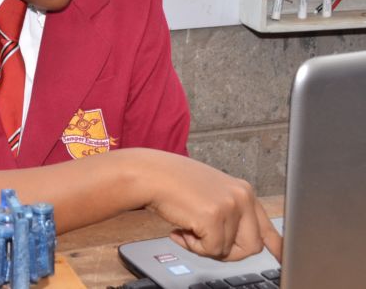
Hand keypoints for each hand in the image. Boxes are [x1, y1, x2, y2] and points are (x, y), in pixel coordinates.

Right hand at [136, 149, 282, 261]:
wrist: (150, 174)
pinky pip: (210, 250)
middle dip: (227, 252)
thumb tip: (243, 244)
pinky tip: (180, 230)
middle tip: (203, 242)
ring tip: (186, 229)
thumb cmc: (173, 183)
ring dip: (204, 247)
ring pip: (228, 251)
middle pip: (252, 246)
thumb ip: (229, 214)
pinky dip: (192, 246)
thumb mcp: (210, 195)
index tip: (282, 259)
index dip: (277, 248)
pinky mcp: (214, 217)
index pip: (267, 227)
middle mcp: (242, 197)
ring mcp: (230, 206)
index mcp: (243, 191)